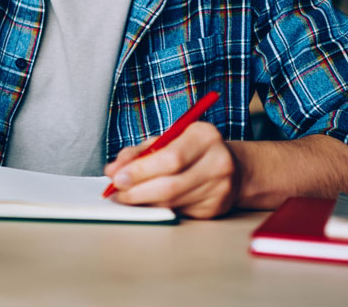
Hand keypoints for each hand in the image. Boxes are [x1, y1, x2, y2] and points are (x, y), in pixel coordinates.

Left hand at [103, 122, 238, 218]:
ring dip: (143, 202)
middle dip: (137, 191)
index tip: (117, 177)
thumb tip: (113, 170)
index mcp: (205, 136)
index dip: (141, 171)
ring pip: (172, 202)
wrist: (234, 167)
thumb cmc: (191, 149)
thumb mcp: (167, 139)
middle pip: (171, 185)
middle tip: (116, 192)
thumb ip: (139, 152)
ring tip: (126, 197)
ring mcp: (219, 188)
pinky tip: (147, 202)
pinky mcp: (215, 208)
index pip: (171, 158)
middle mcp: (217, 162)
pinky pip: (178, 211)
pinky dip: (158, 207)